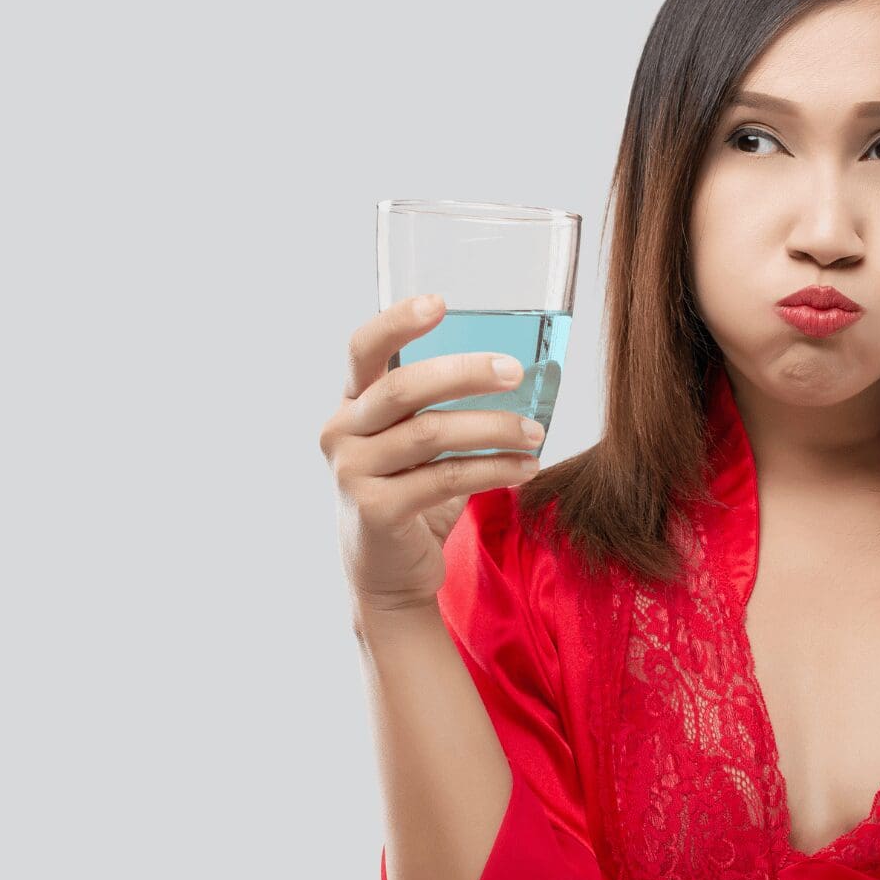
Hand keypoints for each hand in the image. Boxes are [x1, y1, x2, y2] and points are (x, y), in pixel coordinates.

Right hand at [318, 294, 544, 612]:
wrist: (388, 576)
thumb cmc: (413, 495)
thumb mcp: (417, 445)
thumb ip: (441, 408)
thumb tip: (526, 370)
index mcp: (353, 404)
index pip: (363, 349)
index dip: (397, 322)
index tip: (441, 303)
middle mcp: (342, 432)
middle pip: (404, 388)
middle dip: (466, 374)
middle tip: (516, 371)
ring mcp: (353, 473)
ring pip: (432, 434)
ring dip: (494, 428)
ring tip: (536, 432)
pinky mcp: (376, 511)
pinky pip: (446, 478)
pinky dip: (494, 469)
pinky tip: (526, 468)